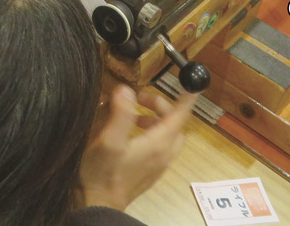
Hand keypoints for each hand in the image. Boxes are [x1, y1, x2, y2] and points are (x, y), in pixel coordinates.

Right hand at [78, 85, 197, 210]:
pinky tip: (131, 136)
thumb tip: (127, 90)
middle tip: (140, 98)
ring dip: (156, 121)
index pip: (179, 115)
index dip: (185, 98)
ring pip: (168, 137)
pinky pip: (161, 148)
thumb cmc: (103, 173)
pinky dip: (152, 134)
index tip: (189, 84)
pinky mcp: (150, 172)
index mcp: (158, 143)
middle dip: (161, 106)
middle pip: (175, 124)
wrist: (99, 205)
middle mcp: (163, 154)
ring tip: (134, 116)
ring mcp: (158, 165)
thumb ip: (120, 114)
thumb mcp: (109, 141)